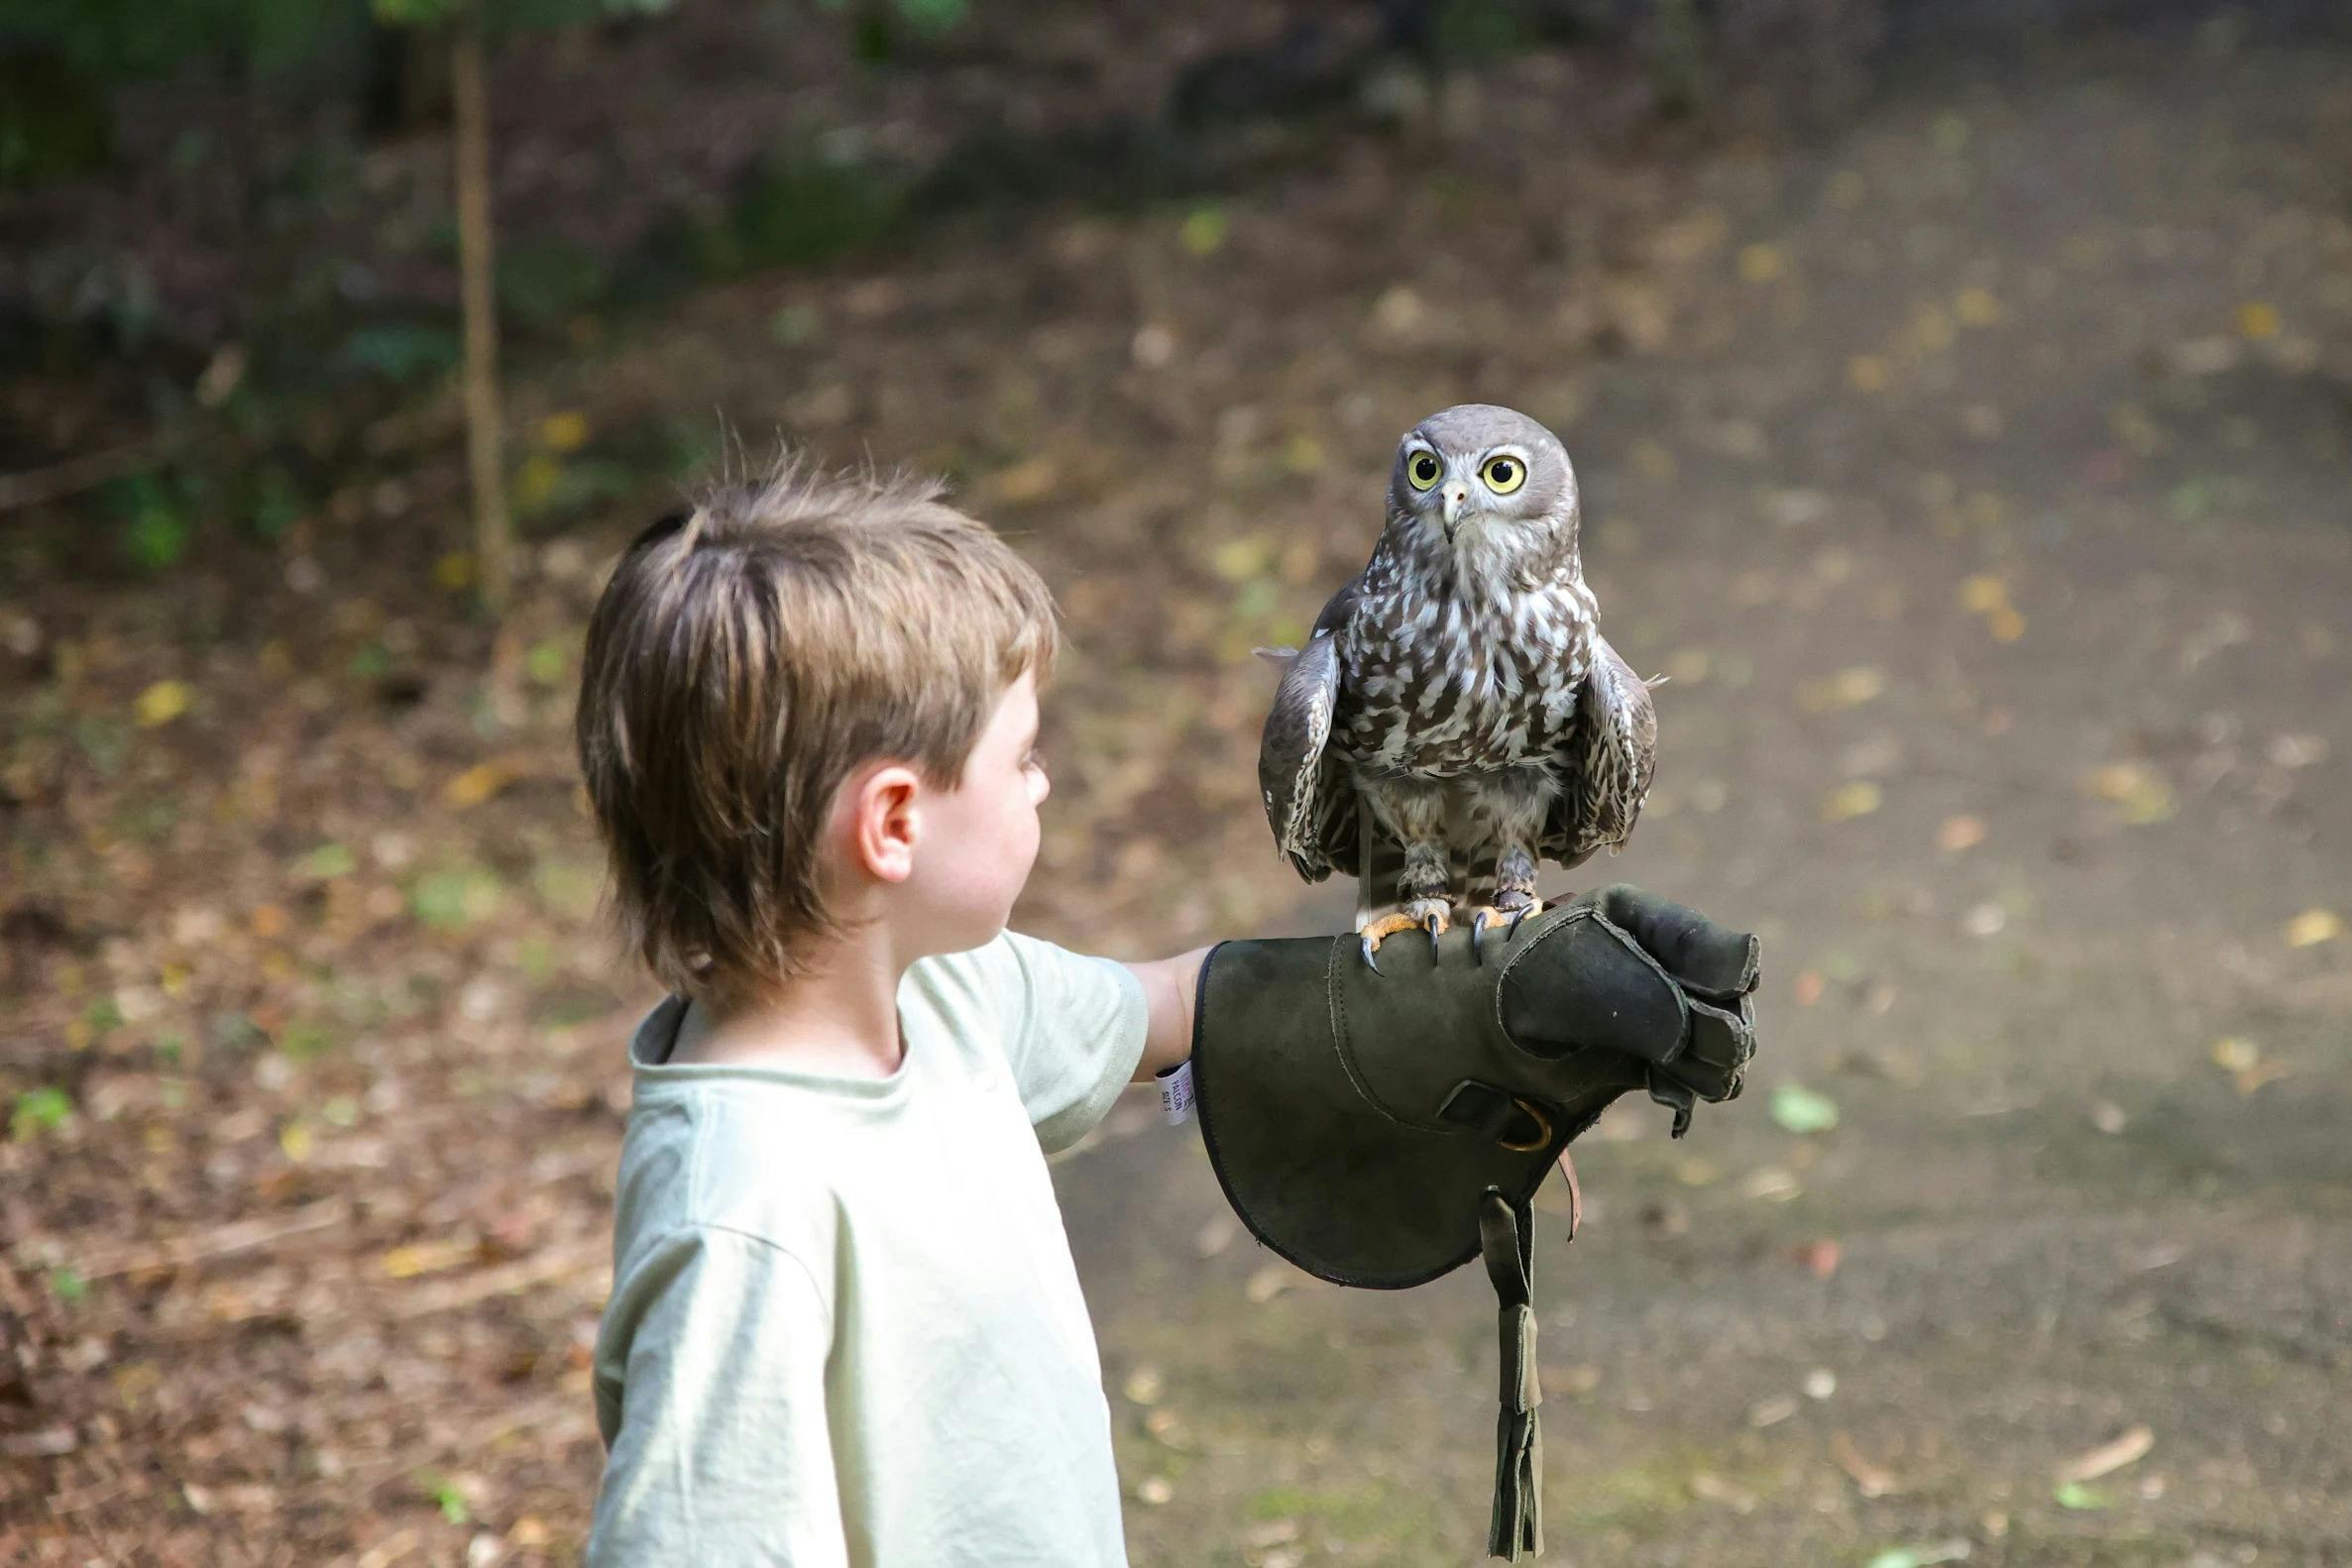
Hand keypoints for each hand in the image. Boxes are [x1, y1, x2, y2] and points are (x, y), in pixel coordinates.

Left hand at [1494, 885, 1757, 1134]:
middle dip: (1711, 1034)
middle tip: (1669, 1044)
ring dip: (1705, 1067)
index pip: (1731, 961)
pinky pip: (1708, 1082)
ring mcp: (1666, 1016)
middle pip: (1738, 1010)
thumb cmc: (1529, 987)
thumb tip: (1748, 971)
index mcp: (1652, 925)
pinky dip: (1690, 1089)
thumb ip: (1671, 971)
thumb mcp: (1593, 959)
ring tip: (1660, 1066)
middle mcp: (1669, 968)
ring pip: (1731, 1052)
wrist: (1483, 1045)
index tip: (1694, 999)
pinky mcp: (1657, 1062)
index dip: (1721, 987)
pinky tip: (1658, 1086)